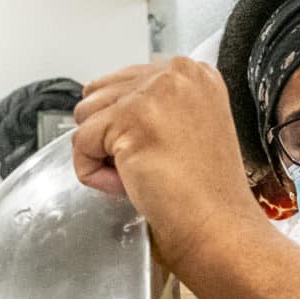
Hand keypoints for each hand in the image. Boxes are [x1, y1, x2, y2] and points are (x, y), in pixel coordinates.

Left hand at [71, 59, 255, 268]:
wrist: (218, 226)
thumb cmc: (205, 193)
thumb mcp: (189, 127)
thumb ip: (155, 107)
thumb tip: (102, 109)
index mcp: (193, 72)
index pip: (124, 82)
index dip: (126, 124)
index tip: (158, 152)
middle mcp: (176, 73)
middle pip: (100, 94)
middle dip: (111, 135)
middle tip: (149, 165)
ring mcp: (154, 93)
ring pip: (86, 115)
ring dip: (102, 154)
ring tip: (141, 175)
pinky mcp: (130, 118)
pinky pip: (82, 143)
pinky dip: (95, 174)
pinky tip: (130, 185)